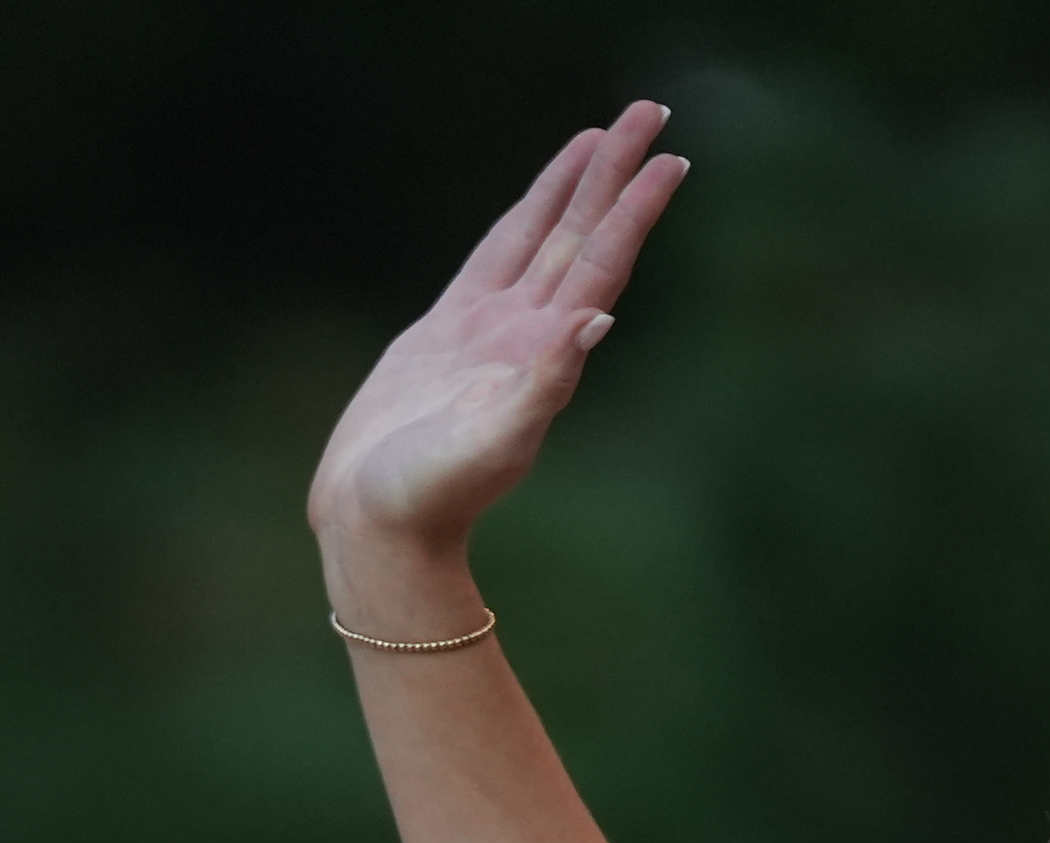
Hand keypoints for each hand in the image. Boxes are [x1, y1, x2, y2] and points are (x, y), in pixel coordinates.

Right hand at [306, 103, 687, 591]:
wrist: (377, 523)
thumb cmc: (430, 495)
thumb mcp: (494, 442)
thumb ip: (544, 384)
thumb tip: (597, 319)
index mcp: (544, 353)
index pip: (603, 263)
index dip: (635, 210)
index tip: (672, 159)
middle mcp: (527, 335)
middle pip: (582, 235)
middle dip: (615, 175)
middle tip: (649, 111)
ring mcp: (489, 331)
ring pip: (541, 238)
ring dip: (575, 189)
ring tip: (602, 138)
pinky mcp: (447, 334)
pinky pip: (495, 258)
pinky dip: (523, 222)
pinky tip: (539, 202)